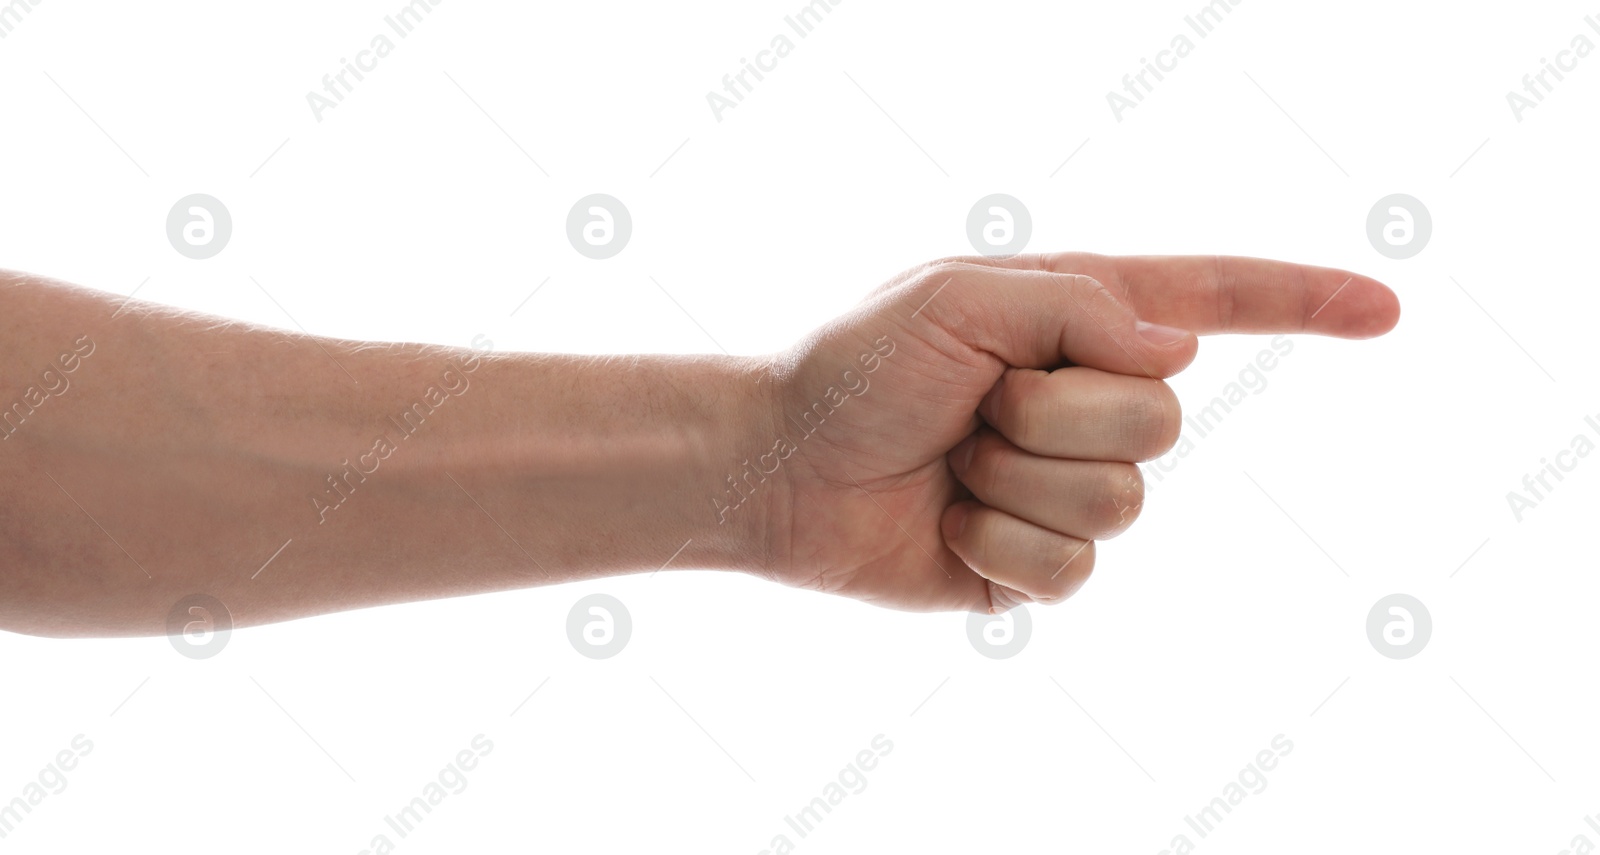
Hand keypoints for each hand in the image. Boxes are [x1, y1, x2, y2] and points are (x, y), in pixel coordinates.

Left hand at [756, 253, 1399, 612]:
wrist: (778, 469)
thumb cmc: (853, 367)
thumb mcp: (958, 296)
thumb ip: (1080, 306)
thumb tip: (1181, 350)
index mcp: (1077, 320)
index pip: (1213, 301)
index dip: (1301, 302)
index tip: (1385, 310)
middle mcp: (1085, 400)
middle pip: (1162, 418)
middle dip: (1057, 413)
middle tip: (973, 406)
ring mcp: (1066, 486)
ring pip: (1121, 501)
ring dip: (1018, 480)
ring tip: (954, 461)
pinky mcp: (1037, 563)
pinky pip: (1071, 571)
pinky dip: (998, 546)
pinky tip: (948, 524)